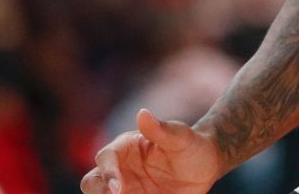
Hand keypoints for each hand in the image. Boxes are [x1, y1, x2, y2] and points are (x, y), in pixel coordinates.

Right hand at [81, 110, 222, 193]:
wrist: (206, 166)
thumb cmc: (190, 145)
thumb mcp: (180, 137)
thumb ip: (161, 129)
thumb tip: (142, 113)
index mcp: (125, 148)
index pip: (105, 158)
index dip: (107, 172)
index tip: (117, 188)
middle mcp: (120, 169)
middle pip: (92, 182)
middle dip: (97, 191)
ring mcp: (125, 188)